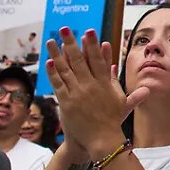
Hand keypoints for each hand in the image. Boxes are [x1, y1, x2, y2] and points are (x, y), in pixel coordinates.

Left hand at [45, 28, 149, 159]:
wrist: (101, 139)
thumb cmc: (112, 120)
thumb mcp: (120, 99)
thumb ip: (117, 80)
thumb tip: (115, 64)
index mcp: (105, 83)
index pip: (98, 58)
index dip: (92, 44)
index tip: (88, 31)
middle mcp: (91, 85)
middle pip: (80, 59)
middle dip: (71, 42)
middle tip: (64, 29)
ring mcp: (78, 93)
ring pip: (66, 69)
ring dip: (57, 53)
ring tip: (51, 41)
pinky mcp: (67, 102)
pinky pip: (58, 84)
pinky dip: (53, 72)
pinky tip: (49, 61)